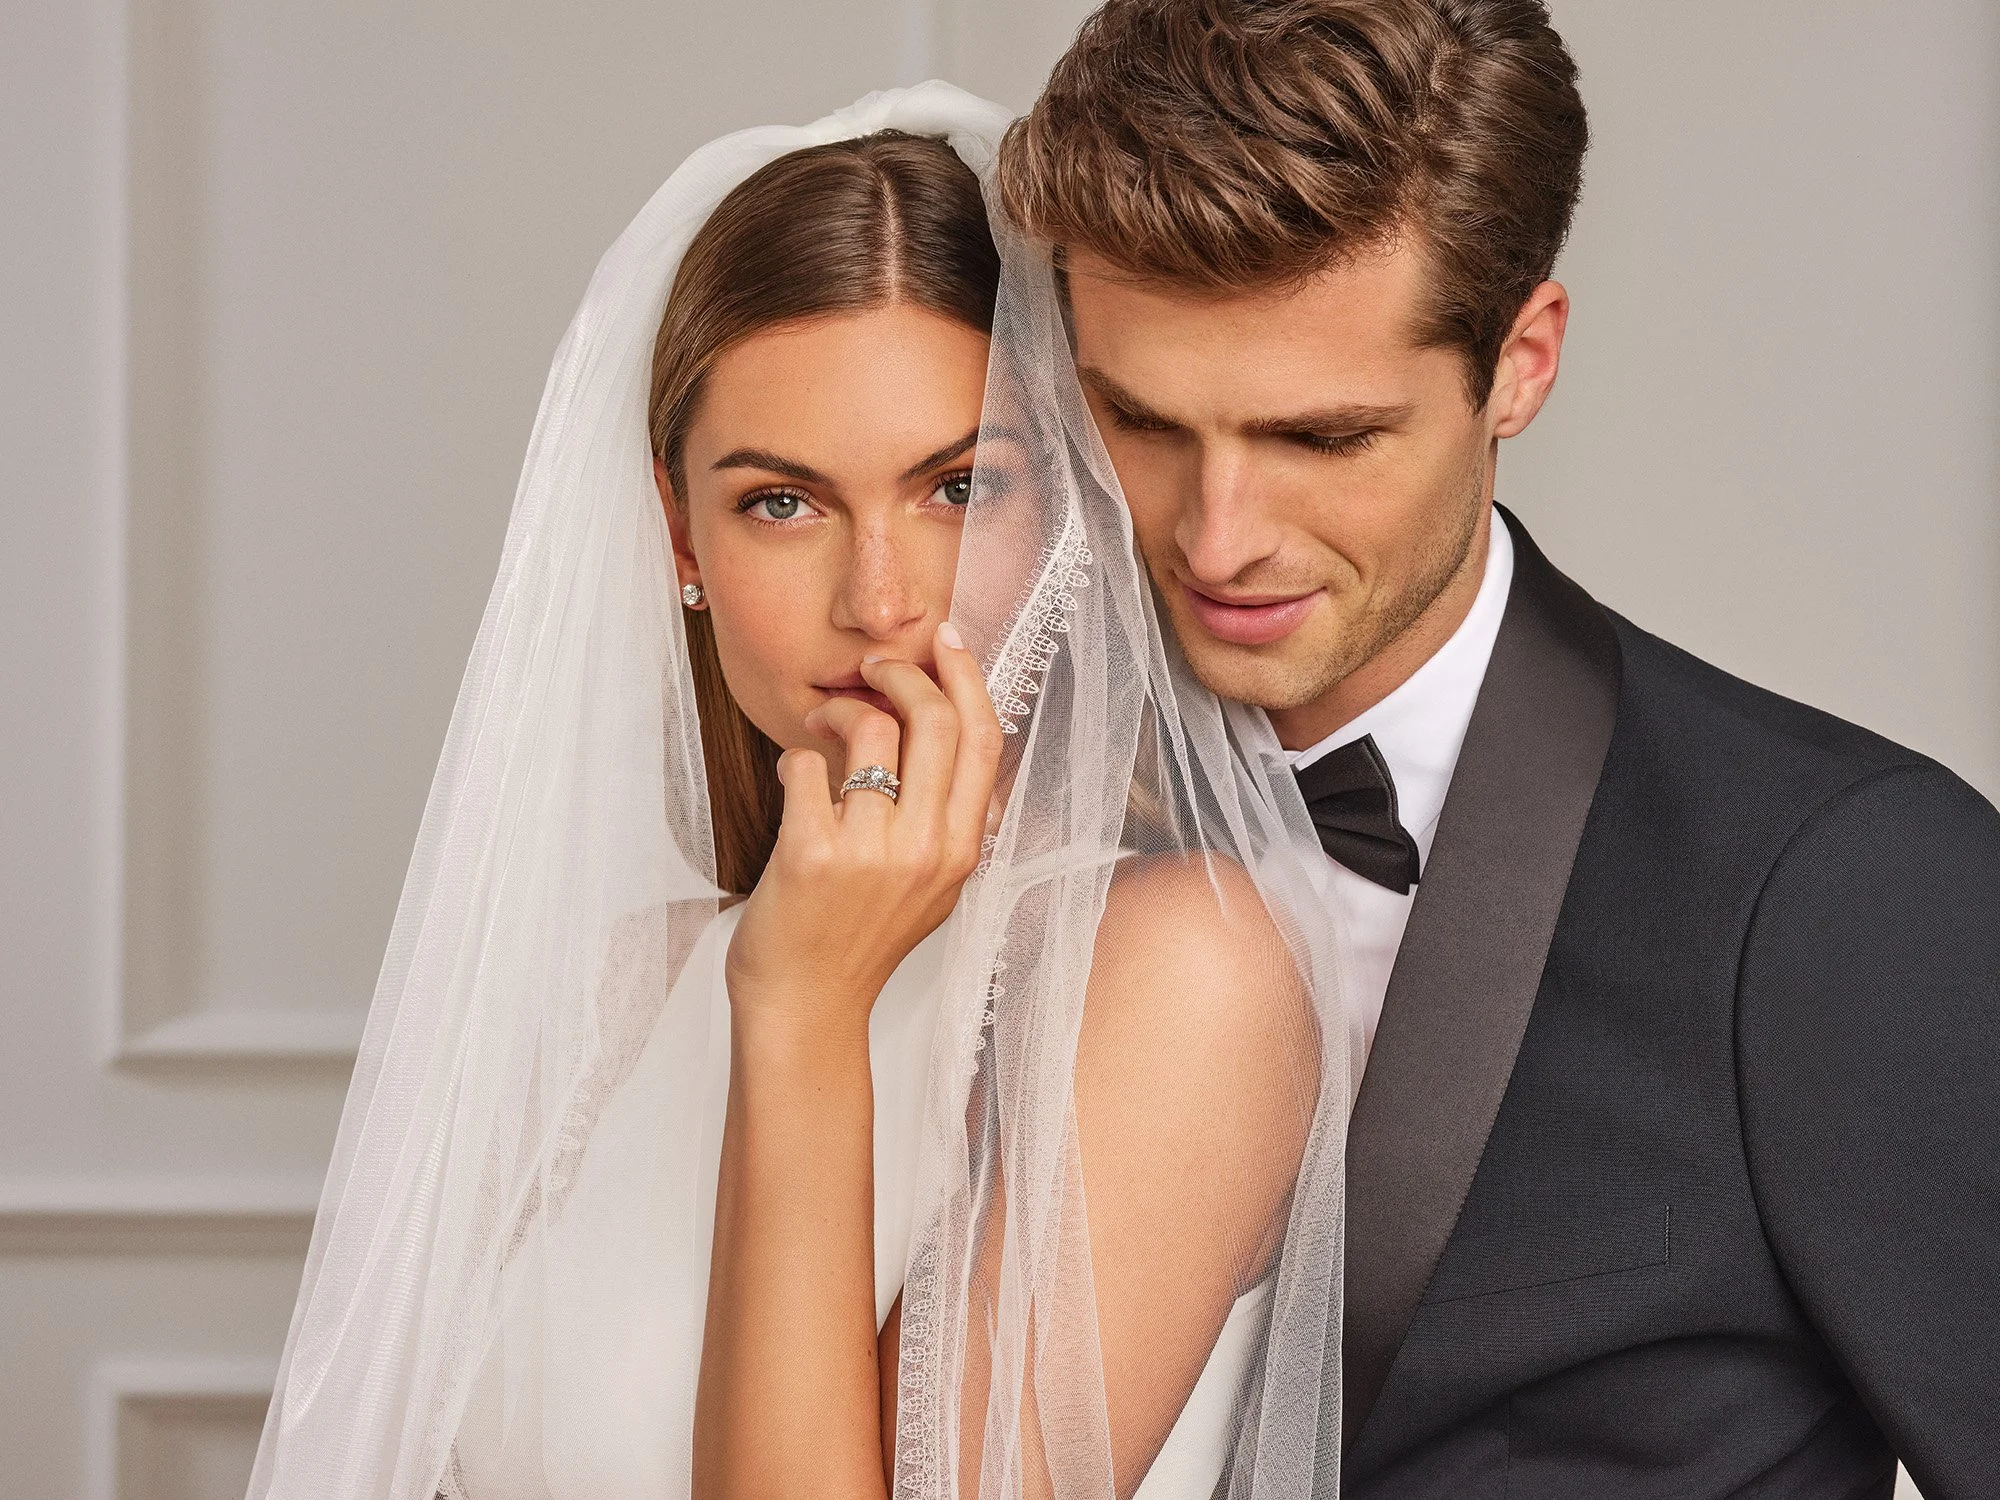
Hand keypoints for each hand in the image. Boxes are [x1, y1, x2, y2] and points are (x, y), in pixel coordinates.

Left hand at [725, 621, 1002, 1034]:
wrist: (806, 1006)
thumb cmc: (860, 941)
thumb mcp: (933, 887)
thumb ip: (948, 820)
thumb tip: (948, 734)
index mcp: (962, 850)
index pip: (984, 740)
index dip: (967, 678)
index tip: (944, 641)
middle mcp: (925, 849)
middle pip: (935, 721)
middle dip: (900, 673)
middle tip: (872, 669)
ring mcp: (870, 853)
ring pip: (869, 733)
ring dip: (838, 710)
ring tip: (819, 725)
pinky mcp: (811, 855)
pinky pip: (806, 766)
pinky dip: (795, 758)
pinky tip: (793, 774)